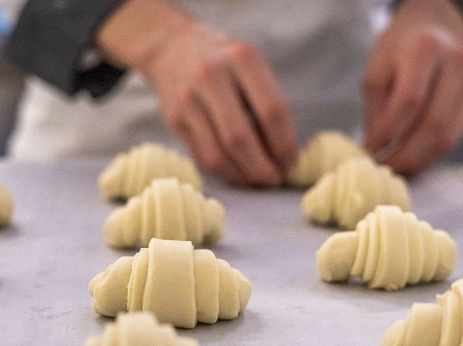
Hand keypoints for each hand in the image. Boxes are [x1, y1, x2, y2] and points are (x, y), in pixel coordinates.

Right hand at [95, 0, 296, 185]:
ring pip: (217, 154)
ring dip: (242, 175)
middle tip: (274, 179)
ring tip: (257, 180)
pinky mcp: (174, 119)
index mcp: (242, 58)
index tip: (290, 161)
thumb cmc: (224, 63)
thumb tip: (283, 155)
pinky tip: (237, 173)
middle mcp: (211, 76)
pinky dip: (223, 172)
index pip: (271, 111)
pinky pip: (201, 156)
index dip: (284, 144)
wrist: (172, 49)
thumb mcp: (250, 66)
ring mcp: (188, 99)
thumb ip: (266, 102)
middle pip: (240, 138)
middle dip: (261, 167)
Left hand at [362, 0, 462, 175]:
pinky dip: (432, 154)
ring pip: (448, 136)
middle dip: (405, 155)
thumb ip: (375, 112)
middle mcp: (456, 64)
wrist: (433, 30)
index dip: (389, 133)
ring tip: (396, 168)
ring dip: (419, 160)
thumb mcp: (376, 72)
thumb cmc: (398, 51)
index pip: (410, 101)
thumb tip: (375, 151)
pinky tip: (413, 158)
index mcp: (425, 49)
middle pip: (433, 124)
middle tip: (384, 169)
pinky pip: (455, 137)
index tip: (371, 152)